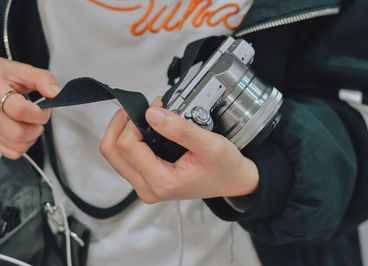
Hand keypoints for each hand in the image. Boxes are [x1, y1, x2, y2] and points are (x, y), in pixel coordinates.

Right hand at [0, 58, 59, 158]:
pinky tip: (21, 129)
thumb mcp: (20, 71)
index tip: (42, 107)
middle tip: (37, 116)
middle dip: (37, 126)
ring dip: (32, 137)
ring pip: (18, 146)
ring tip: (29, 122)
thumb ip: (42, 79)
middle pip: (19, 133)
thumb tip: (55, 93)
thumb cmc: (2, 77)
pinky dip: (23, 145)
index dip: (39, 112)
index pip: (19, 110)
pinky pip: (13, 152)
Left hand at [101, 97, 258, 202]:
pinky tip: (143, 128)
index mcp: (161, 182)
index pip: (127, 146)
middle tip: (140, 109)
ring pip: (113, 155)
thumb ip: (180, 129)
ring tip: (142, 116)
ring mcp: (144, 186)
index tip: (155, 108)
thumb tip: (152, 114)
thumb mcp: (210, 144)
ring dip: (122, 130)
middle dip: (121, 123)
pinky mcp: (145, 181)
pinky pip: (123, 158)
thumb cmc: (224, 166)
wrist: (232, 181)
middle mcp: (147, 188)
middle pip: (111, 151)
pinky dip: (128, 139)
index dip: (135, 120)